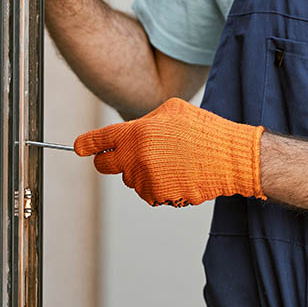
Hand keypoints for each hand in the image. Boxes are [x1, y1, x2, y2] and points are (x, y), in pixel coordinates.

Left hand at [74, 97, 264, 206]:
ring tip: (171, 159)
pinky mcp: (158, 196)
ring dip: (142, 171)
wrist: (229, 158)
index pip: (99, 141)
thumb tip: (129, 132)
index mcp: (136, 133)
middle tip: (129, 154)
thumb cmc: (203, 130)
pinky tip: (177, 173)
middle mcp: (136, 159)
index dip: (85, 144)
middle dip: (110, 160)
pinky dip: (157, 185)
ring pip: (130, 178)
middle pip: (105, 166)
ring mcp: (146, 180)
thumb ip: (143, 122)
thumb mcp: (171, 110)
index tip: (78, 147)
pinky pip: (147, 192)